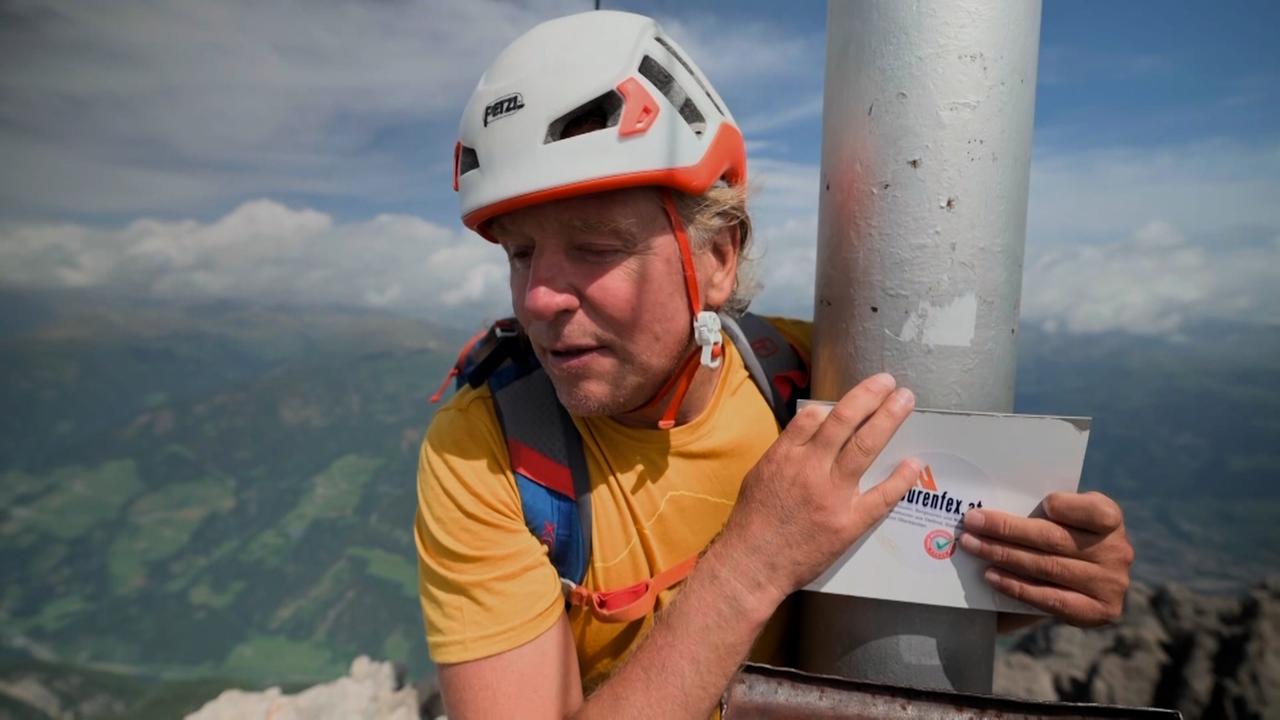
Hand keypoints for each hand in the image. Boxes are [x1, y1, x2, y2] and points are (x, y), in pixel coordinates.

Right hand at [718, 372, 918, 608]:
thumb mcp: (759, 475)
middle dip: (869, 396)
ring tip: (904, 400)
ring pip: (864, 447)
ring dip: (888, 419)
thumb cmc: (752, 522)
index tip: (854, 400)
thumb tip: (811, 430)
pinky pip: (880, 496)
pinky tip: (913, 464)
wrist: (754, 564)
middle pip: (844, 420)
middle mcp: (809, 469)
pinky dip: (899, 479)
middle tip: (888, 381)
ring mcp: (831, 495)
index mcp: (784, 456)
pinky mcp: (848, 522)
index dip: (835, 404)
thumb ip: (785, 452)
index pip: (813, 416)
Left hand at [957, 491, 1133, 626]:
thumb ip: (1041, 512)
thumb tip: (991, 511)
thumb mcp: (1063, 517)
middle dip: (1007, 530)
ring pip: (1048, 568)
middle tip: (972, 522)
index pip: (1092, 510)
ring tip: (973, 547)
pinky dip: (1017, 587)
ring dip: (1003, 556)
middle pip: (1054, 539)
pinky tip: (992, 576)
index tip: (1041, 504)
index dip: (1066, 506)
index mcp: (1111, 518)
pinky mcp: (1099, 611)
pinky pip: (1051, 599)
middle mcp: (1118, 551)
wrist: (1084, 577)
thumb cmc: (1064, 535)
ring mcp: (1111, 584)